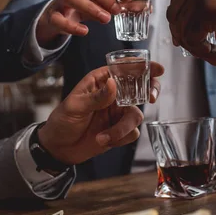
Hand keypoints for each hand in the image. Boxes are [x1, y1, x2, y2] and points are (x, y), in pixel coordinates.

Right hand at [36, 0, 132, 45]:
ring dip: (90, 7)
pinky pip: (58, 19)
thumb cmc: (85, 6)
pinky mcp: (53, 17)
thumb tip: (147, 7)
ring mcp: (61, 1)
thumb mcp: (102, 3)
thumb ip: (122, 4)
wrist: (58, 17)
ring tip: (106, 19)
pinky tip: (85, 31)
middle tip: (117, 10)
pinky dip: (71, 26)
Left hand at [37, 62, 163, 164]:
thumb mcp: (74, 106)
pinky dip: (119, 138)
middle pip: (141, 87)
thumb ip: (96, 96)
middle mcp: (114, 95)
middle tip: (151, 97)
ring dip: (121, 129)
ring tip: (102, 138)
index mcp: (102, 81)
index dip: (143, 66)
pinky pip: (132, 133)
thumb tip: (114, 84)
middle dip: (150, 90)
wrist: (58, 148)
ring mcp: (118, 113)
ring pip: (136, 115)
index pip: (124, 68)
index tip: (156, 69)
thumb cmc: (62, 120)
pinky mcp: (120, 131)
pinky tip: (102, 140)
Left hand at [166, 0, 215, 62]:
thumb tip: (198, 29)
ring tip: (214, 54)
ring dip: (197, 48)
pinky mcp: (210, 11)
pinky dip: (202, 51)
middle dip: (184, 37)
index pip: (179, 1)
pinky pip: (193, 38)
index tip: (187, 38)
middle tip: (198, 50)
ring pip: (183, 29)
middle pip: (175, 15)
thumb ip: (212, 6)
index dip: (180, 23)